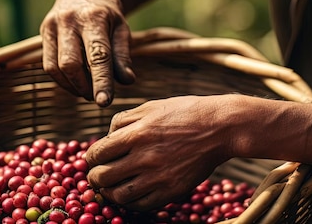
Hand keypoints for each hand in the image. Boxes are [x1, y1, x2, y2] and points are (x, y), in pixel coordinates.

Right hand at [40, 0, 134, 106]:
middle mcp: (70, 20)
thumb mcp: (122, 28)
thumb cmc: (107, 12)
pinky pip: (48, 64)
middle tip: (98, 98)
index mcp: (94, 18)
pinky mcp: (43, 31)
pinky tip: (75, 83)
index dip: (101, 81)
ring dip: (72, 86)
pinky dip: (62, 80)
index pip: (98, 55)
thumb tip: (127, 81)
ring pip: (56, 67)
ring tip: (88, 91)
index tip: (105, 103)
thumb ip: (123, 55)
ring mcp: (53, 25)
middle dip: (84, 87)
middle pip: (71, 64)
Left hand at [85, 95, 235, 210]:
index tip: (94, 160)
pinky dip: (131, 203)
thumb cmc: (186, 112)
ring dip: (110, 193)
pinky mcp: (172, 190)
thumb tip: (106, 135)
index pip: (97, 153)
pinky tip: (132, 194)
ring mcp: (158, 176)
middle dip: (95, 178)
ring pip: (118, 195)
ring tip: (112, 188)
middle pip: (102, 177)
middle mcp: (144, 156)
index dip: (90, 159)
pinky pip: (142, 205)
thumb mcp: (152, 106)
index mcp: (136, 133)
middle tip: (98, 176)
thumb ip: (125, 119)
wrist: (220, 127)